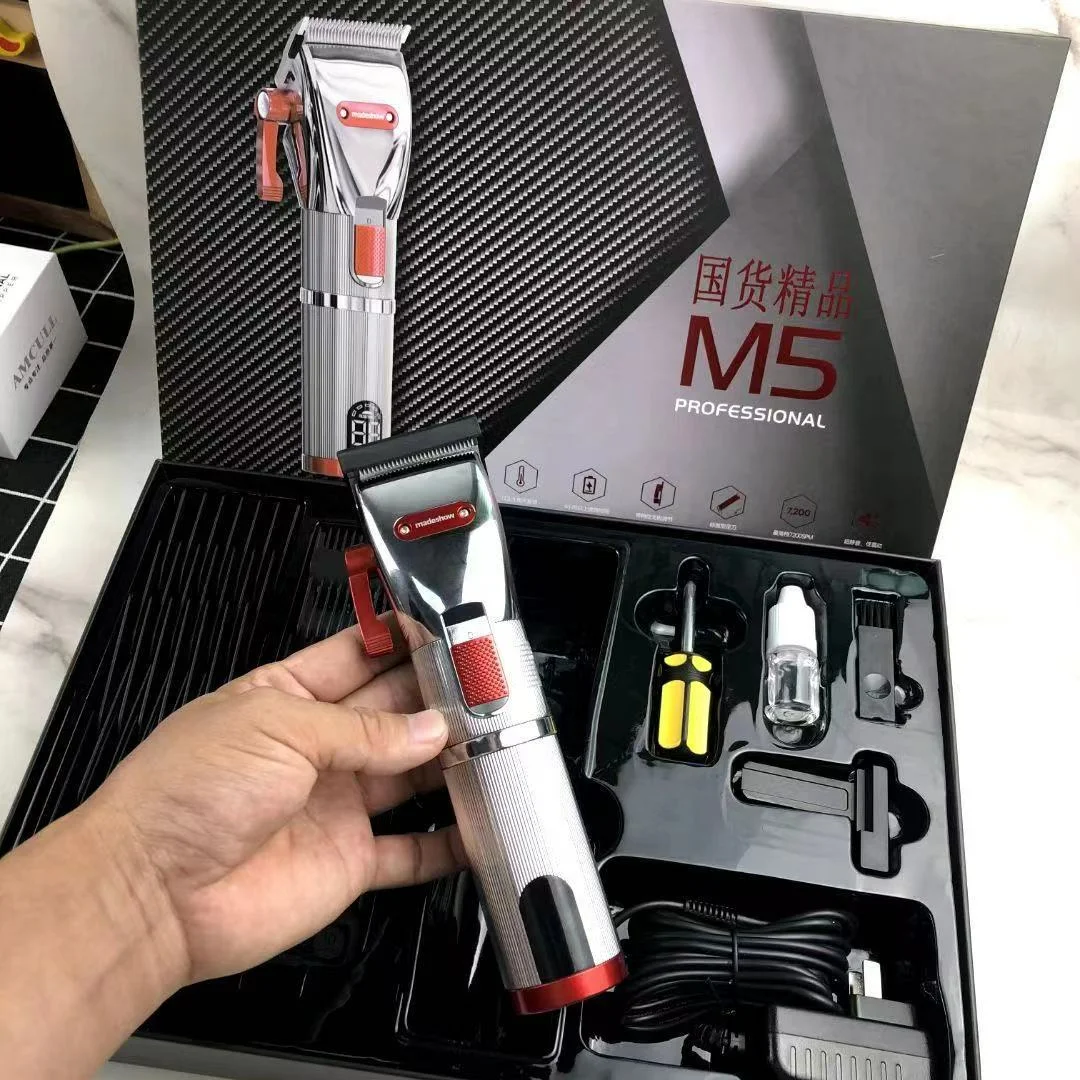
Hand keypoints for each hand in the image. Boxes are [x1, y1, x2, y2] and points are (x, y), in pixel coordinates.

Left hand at [88, 622, 464, 986]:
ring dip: (450, 762)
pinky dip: (447, 843)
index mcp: (287, 698)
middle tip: (487, 690)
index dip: (402, 644)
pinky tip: (479, 827)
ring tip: (496, 745)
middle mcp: (315, 749)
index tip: (449, 635)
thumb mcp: (277, 728)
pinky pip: (411, 851)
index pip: (358, 656)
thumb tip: (427, 728)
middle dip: (437, 699)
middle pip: (394, 713)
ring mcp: (334, 805)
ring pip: (410, 775)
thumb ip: (361, 729)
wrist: (152, 893)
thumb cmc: (185, 792)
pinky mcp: (348, 862)